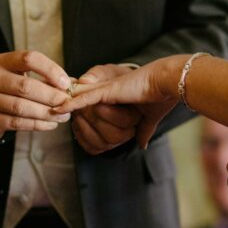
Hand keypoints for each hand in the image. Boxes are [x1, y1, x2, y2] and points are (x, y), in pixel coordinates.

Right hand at [0, 50, 71, 140]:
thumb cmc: (9, 90)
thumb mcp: (22, 76)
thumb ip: (45, 79)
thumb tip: (73, 85)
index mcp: (4, 61)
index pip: (29, 59)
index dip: (50, 70)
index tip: (66, 83)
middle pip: (26, 86)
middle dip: (51, 96)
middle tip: (67, 103)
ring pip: (21, 107)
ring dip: (46, 113)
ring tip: (62, 116)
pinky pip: (17, 122)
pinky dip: (37, 124)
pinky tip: (50, 124)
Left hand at [54, 56, 186, 148]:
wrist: (169, 83)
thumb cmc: (162, 97)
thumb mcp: (149, 118)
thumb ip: (143, 130)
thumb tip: (142, 144)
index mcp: (117, 99)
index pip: (93, 107)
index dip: (81, 116)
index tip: (72, 121)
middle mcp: (109, 93)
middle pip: (83, 108)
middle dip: (74, 116)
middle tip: (59, 114)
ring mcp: (107, 91)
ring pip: (83, 106)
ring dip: (73, 114)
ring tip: (59, 114)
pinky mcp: (107, 91)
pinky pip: (85, 99)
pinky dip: (72, 104)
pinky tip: (59, 109)